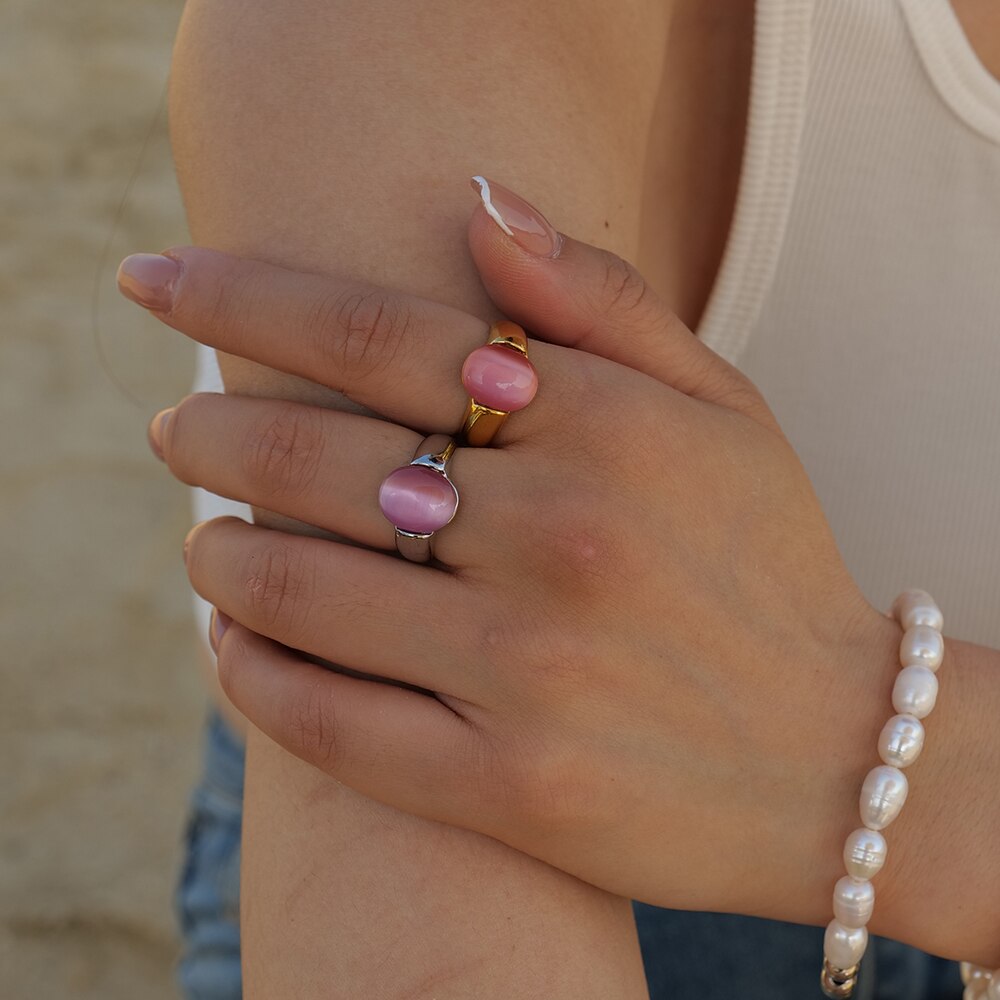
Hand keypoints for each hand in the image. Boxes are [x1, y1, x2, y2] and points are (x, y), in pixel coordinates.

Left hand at [120, 185, 898, 925]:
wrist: (836, 759)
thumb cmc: (766, 564)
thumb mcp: (723, 409)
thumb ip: (604, 299)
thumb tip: (480, 203)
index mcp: (608, 430)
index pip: (376, 335)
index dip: (240, 300)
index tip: (159, 288)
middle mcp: (559, 542)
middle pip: (310, 460)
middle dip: (207, 434)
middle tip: (171, 431)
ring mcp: (525, 674)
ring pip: (295, 593)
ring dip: (218, 559)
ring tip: (205, 545)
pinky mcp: (503, 787)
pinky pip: (324, 723)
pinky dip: (248, 677)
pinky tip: (230, 649)